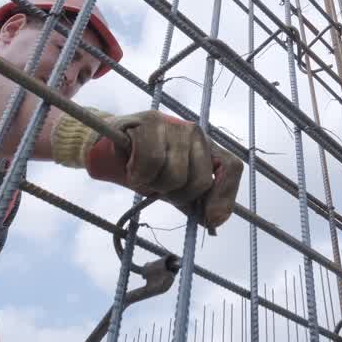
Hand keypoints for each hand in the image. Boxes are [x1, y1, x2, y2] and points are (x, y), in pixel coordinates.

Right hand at [86, 111, 242, 229]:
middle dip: (177, 195)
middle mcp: (196, 133)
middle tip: (159, 189)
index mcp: (207, 148)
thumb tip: (213, 220)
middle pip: (200, 181)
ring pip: (175, 174)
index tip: (209, 219)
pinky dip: (139, 174)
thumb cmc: (145, 168)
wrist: (109, 148)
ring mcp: (175, 125)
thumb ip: (194, 202)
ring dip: (154, 185)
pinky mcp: (150, 121)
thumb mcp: (174, 187)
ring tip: (143, 175)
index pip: (231, 168)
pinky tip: (132, 169)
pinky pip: (152, 161)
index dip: (224, 196)